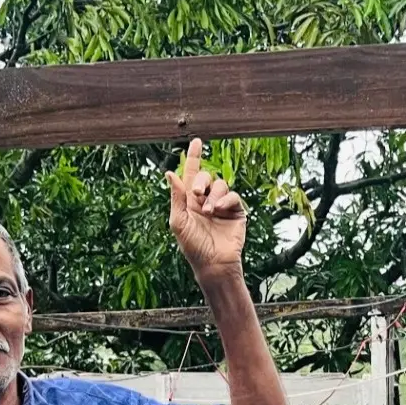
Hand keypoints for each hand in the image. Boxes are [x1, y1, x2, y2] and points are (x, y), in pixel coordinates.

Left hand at [167, 138, 245, 275]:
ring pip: (220, 184)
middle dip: (201, 179)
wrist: (213, 263)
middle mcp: (205, 199)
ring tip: (208, 211)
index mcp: (189, 200)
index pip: (191, 173)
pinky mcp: (236, 211)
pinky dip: (225, 200)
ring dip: (212, 195)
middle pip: (206, 176)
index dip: (194, 156)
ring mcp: (221, 205)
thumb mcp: (178, 221)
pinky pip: (233, 196)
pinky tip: (219, 210)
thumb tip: (169, 172)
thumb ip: (176, 196)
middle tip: (196, 192)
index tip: (196, 141)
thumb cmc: (192, 246)